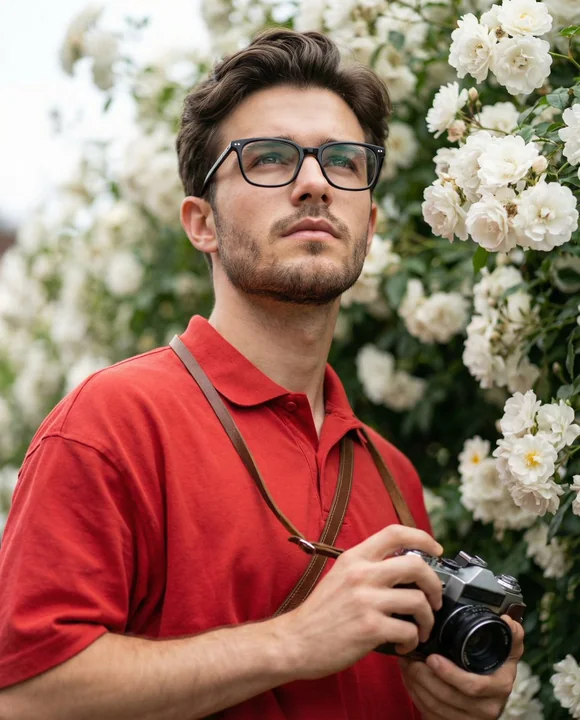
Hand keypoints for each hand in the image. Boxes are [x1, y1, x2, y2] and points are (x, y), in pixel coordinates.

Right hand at [279, 525, 443, 680]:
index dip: (422, 537)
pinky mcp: (370, 628)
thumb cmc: (319, 613)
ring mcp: (366, 600)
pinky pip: (408, 630)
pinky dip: (412, 640)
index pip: (395, 533)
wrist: (295, 641)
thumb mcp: (340, 576)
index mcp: (355, 558)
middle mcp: (361, 574)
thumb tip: (401, 569)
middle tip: (435, 599)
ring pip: (418, 600)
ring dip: (427, 618)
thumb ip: (367, 568)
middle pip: (416, 564)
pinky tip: (403, 645)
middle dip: (434, 584)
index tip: (436, 549)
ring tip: (420, 629)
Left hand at [398, 615, 524, 719]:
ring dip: (416, 684)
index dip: (450, 674)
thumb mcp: (507, 654)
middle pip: (448, 696)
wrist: (490, 698)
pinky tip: (410, 680)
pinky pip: (431, 714)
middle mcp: (487, 707)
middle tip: (410, 658)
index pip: (472, 685)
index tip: (432, 658)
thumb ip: (511, 635)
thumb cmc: (496, 671)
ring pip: (436, 706)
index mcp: (499, 687)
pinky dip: (416, 696)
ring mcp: (470, 719)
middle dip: (424, 676)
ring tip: (407, 665)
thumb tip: (507, 619)